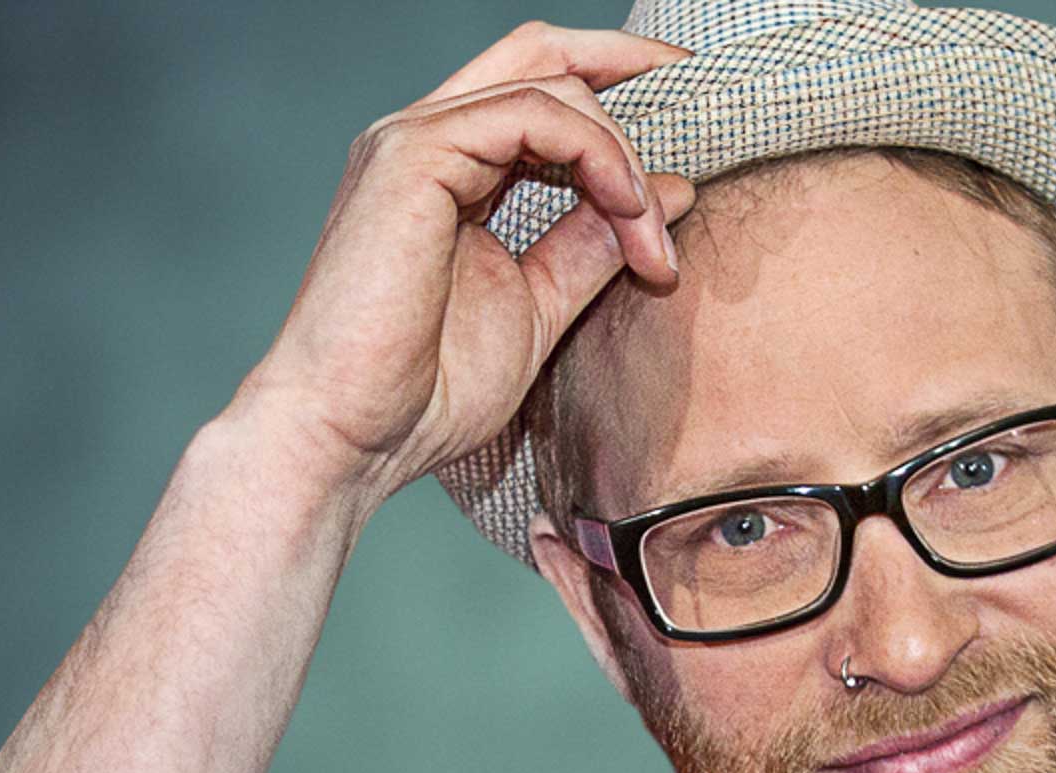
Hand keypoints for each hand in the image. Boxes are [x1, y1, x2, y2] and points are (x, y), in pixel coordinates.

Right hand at [230, 21, 694, 503]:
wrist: (354, 435)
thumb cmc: (426, 389)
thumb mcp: (539, 306)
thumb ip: (594, 244)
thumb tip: (670, 192)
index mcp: (450, 170)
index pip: (540, 89)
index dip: (617, 88)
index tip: (692, 118)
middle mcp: (428, 141)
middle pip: (540, 54)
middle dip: (630, 63)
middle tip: (701, 92)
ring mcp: (415, 140)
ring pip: (552, 87)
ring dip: (626, 158)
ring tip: (655, 244)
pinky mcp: (414, 156)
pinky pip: (535, 115)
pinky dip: (599, 157)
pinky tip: (629, 214)